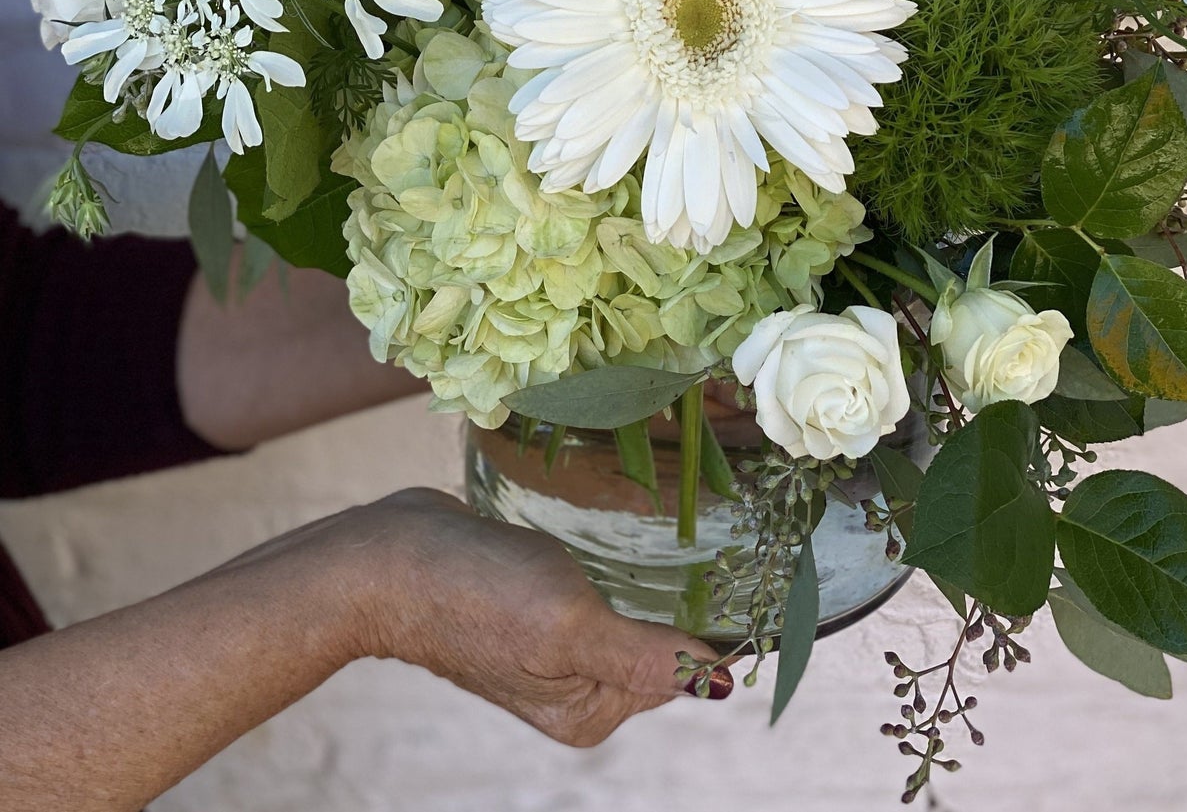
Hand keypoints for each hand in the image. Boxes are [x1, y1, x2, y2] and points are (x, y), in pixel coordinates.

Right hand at [337, 488, 730, 745]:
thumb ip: (643, 658)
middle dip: (679, 593)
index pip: (678, 665)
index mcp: (590, 709)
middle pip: (657, 638)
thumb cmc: (477, 593)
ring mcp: (553, 645)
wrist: (388, 558)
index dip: (709, 619)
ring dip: (647, 574)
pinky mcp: (533, 606)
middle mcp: (576, 686)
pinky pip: (596, 586)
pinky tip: (608, 537)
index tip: (745, 567)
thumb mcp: (569, 628)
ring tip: (662, 531)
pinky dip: (611, 563)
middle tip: (703, 536)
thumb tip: (718, 684)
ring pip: (629, 607)